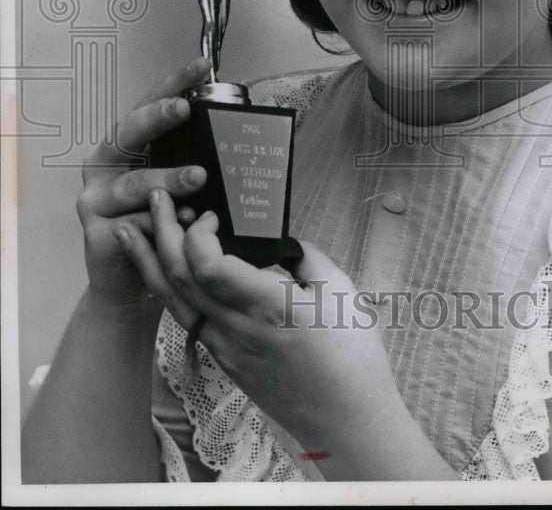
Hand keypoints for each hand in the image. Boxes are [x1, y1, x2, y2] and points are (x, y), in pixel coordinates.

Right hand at [76, 57, 210, 305]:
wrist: (130, 281)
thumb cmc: (159, 222)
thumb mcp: (177, 185)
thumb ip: (194, 159)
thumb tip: (243, 133)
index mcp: (124, 147)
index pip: (148, 105)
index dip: (172, 83)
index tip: (199, 67)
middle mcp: (105, 167)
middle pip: (128, 134)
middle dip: (157, 117)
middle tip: (184, 108)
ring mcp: (96, 199)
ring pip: (135, 184)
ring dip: (168, 179)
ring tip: (199, 177)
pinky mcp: (97, 234)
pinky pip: (133, 224)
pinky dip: (161, 223)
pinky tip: (184, 223)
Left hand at [120, 192, 403, 451]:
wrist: (347, 421)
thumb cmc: (352, 356)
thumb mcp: (341, 291)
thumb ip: (306, 256)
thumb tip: (280, 237)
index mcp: (270, 307)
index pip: (209, 268)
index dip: (198, 234)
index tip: (212, 214)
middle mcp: (238, 330)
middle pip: (180, 279)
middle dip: (161, 233)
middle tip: (154, 197)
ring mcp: (226, 349)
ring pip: (174, 301)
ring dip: (150, 262)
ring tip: (133, 231)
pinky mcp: (225, 361)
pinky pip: (188, 319)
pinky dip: (169, 289)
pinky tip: (165, 271)